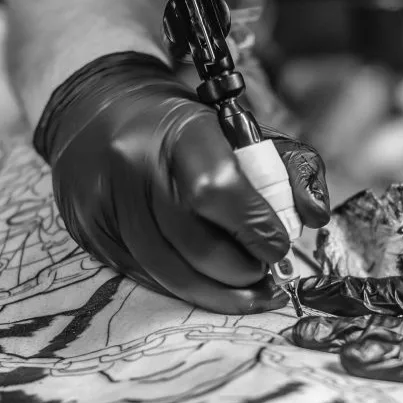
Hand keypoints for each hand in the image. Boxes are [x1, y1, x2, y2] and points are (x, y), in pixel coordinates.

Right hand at [34, 52, 329, 313]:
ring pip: (169, 273)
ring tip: (247, 291)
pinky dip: (182, 287)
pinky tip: (207, 285)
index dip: (256, 230)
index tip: (279, 248)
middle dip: (242, 271)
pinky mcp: (89, 231)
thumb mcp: (232, 128)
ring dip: (218, 293)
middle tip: (265, 275)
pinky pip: (144, 276)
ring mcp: (103, 203)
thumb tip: (313, 219)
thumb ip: (284, 167)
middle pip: (196, 246)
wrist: (94, 109)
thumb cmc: (177, 125)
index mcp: (175, 132)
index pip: (219, 193)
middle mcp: (132, 167)